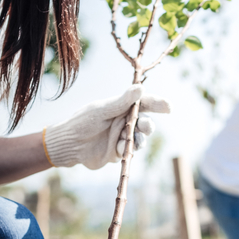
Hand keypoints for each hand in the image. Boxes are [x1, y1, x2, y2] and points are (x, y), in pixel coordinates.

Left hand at [43, 85, 169, 169]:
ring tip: (133, 140)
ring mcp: (122, 136)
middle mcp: (124, 120)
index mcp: (121, 106)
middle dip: (148, 124)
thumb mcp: (102, 110)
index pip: (144, 103)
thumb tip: (140, 88)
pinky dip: (129, 149)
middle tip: (144, 126)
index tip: (169, 107)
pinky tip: (120, 148)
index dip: (158, 104)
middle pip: (145, 121)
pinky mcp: (119, 151)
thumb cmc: (82, 122)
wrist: (69, 145)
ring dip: (140, 139)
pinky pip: (131, 150)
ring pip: (141, 138)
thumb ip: (122, 101)